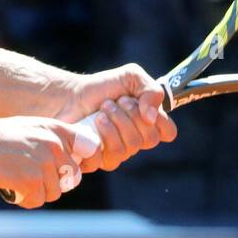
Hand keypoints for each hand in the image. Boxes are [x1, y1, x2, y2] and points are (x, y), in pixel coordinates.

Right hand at [0, 117, 99, 208]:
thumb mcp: (29, 127)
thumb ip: (51, 139)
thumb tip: (68, 159)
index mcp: (56, 129)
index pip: (89, 147)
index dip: (78, 160)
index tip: (67, 167)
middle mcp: (55, 146)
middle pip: (72, 176)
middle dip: (55, 182)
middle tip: (33, 178)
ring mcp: (45, 164)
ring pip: (54, 192)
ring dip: (37, 191)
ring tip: (18, 180)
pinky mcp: (32, 182)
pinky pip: (38, 200)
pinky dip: (24, 199)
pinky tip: (11, 188)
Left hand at [56, 63, 176, 172]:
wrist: (69, 96)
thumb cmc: (101, 88)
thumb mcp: (131, 77)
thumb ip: (151, 90)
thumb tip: (151, 117)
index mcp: (148, 123)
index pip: (168, 132)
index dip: (160, 121)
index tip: (143, 106)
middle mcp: (135, 140)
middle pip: (149, 139)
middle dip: (131, 116)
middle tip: (115, 102)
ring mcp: (118, 153)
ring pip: (130, 148)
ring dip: (116, 122)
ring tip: (102, 110)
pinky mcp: (98, 161)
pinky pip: (109, 157)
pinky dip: (102, 135)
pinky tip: (93, 123)